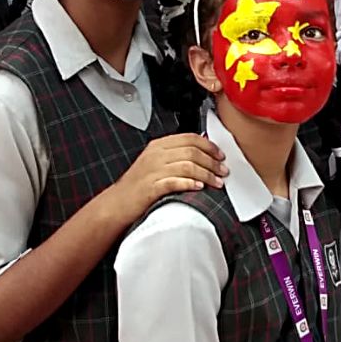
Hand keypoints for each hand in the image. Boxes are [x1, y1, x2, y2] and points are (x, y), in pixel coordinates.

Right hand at [106, 133, 227, 224]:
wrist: (117, 203)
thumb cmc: (137, 185)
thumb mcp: (155, 162)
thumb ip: (175, 155)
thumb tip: (201, 153)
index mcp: (158, 146)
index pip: (189, 138)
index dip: (209, 146)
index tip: (220, 155)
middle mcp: (156, 155)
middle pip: (192, 152)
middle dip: (212, 162)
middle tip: (223, 170)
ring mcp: (153, 170)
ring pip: (187, 166)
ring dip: (206, 174)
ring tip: (217, 182)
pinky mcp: (151, 187)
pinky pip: (175, 182)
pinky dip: (190, 183)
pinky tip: (199, 187)